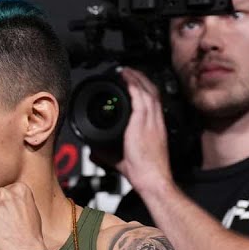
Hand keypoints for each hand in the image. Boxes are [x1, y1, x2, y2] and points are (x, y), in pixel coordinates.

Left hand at [0, 183, 44, 249]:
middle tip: (4, 227)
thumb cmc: (30, 235)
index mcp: (18, 189)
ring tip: (0, 235)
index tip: (10, 217)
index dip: (6, 206)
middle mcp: (2, 194)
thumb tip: (4, 199)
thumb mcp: (31, 210)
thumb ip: (16, 200)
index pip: (5, 193)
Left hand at [93, 68, 173, 197]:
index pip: (153, 102)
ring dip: (136, 78)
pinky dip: (133, 86)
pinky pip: (140, 98)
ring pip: (147, 91)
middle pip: (152, 91)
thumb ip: (108, 151)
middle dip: (141, 79)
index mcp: (155, 127)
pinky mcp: (143, 123)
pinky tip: (126, 78)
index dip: (145, 90)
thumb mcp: (124, 157)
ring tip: (125, 71)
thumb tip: (93, 150)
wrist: (153, 178)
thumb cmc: (145, 171)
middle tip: (128, 72)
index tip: (135, 84)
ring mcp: (151, 121)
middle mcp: (155, 121)